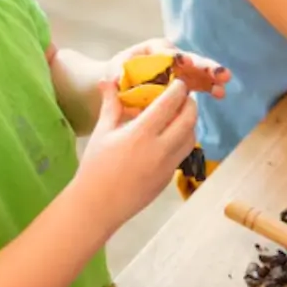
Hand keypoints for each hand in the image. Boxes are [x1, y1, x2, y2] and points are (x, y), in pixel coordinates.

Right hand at [74, 79, 199, 229]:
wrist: (98, 205)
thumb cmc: (95, 166)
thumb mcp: (102, 132)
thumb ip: (111, 105)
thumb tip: (109, 81)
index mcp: (141, 133)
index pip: (169, 104)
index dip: (178, 90)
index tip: (179, 83)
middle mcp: (160, 148)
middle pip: (189, 120)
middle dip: (191, 104)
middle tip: (184, 97)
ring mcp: (168, 165)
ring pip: (191, 137)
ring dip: (190, 123)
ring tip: (180, 115)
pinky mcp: (169, 177)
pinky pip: (183, 153)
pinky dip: (183, 140)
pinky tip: (172, 136)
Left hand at [110, 38, 230, 99]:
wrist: (121, 87)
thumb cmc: (118, 75)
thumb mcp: (114, 71)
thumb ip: (116, 73)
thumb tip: (116, 78)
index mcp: (154, 50)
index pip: (165, 52)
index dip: (174, 56)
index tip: (180, 61)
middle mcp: (171, 56)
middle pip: (189, 59)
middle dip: (203, 65)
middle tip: (218, 72)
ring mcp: (181, 69)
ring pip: (199, 71)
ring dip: (212, 77)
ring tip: (224, 84)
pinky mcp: (187, 82)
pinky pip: (200, 84)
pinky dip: (210, 88)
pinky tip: (220, 94)